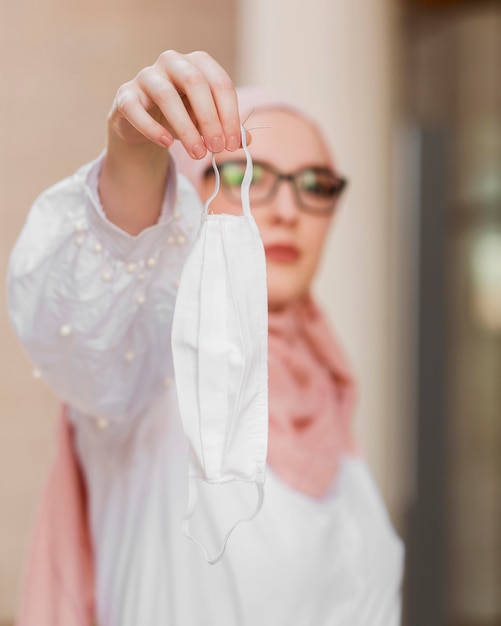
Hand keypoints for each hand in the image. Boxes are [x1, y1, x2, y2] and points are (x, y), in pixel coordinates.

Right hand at [108, 50, 242, 158]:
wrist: (143, 122)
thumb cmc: (181, 116)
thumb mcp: (206, 122)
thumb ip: (226, 129)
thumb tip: (247, 140)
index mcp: (198, 64)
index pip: (220, 84)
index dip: (230, 115)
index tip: (234, 144)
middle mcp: (172, 62)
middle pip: (195, 83)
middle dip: (210, 119)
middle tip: (217, 149)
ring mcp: (146, 76)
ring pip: (166, 96)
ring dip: (185, 128)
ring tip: (197, 153)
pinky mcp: (125, 95)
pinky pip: (136, 109)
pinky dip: (152, 128)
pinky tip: (167, 144)